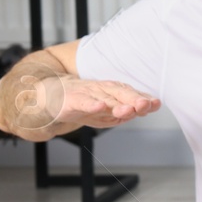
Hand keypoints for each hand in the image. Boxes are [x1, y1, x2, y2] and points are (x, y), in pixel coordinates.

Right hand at [11, 73, 159, 133]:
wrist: (46, 97)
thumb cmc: (78, 103)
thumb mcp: (102, 111)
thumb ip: (121, 112)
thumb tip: (143, 109)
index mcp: (111, 91)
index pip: (129, 95)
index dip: (142, 99)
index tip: (155, 104)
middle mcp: (100, 89)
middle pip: (120, 93)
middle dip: (134, 99)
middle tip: (146, 105)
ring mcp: (85, 93)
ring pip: (103, 98)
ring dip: (117, 103)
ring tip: (130, 109)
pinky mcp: (70, 100)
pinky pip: (82, 102)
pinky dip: (91, 104)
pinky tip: (100, 107)